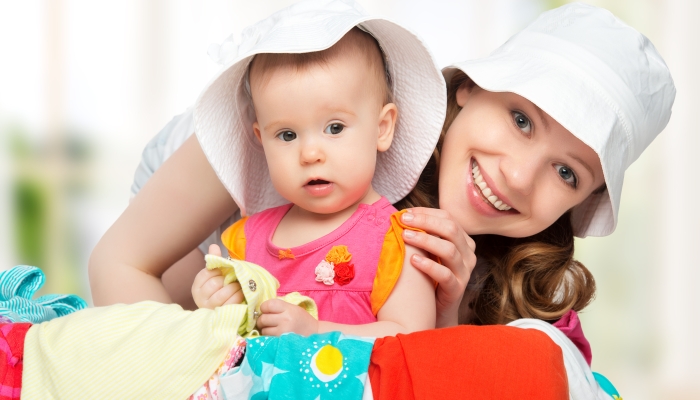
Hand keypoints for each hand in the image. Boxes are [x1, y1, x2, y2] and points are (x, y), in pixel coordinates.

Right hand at [191, 245, 243, 308]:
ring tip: (239, 286)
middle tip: (234, 280)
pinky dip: (238, 296)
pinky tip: (241, 294)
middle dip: (228, 280)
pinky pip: (231, 302)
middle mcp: (200, 298)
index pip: (206, 273)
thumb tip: (214, 246)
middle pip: (215, 283)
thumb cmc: (220, 290)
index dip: (218, 272)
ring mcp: (210, 308)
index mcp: (197, 286)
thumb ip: (215, 260)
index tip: (224, 273)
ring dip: (235, 288)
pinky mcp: (221, 314)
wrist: (226, 309)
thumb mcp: (217, 275)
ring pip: (223, 293)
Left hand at [256, 299, 317, 335]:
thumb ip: (279, 307)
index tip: (266, 311)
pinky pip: (268, 339)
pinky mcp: (282, 342)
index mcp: (289, 309)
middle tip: (266, 322)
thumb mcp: (294, 309)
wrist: (315, 335)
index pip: (268, 305)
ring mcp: (283, 332)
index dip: (264, 307)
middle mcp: (286, 319)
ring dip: (265, 330)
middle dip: (262, 320)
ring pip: (264, 330)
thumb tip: (261, 308)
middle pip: (263, 318)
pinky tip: (274, 336)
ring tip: (272, 330)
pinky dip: (268, 337)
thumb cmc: (302, 321)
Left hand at [399, 207, 475, 327]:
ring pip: (449, 250)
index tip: (406, 213)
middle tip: (404, 221)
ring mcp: (465, 272)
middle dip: (426, 222)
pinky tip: (413, 260)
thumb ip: (423, 235)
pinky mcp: (457, 289)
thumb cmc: (429, 277)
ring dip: (425, 240)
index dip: (427, 213)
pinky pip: (445, 274)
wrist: (436, 311)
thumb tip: (402, 215)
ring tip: (405, 236)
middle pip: (451, 229)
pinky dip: (428, 265)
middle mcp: (468, 254)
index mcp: (463, 241)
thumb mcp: (429, 253)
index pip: (448, 218)